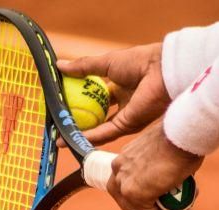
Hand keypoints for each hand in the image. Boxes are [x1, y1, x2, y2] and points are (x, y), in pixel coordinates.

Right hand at [57, 43, 171, 145]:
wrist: (160, 71)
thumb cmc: (138, 62)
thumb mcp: (105, 62)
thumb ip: (83, 67)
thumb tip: (59, 66)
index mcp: (119, 86)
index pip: (95, 95)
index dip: (78, 99)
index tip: (61, 102)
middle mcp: (123, 103)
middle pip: (96, 115)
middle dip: (78, 120)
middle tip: (58, 123)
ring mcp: (125, 116)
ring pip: (98, 128)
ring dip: (79, 133)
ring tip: (59, 137)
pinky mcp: (127, 125)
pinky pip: (104, 133)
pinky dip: (87, 136)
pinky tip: (71, 139)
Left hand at [107, 123, 203, 209]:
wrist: (180, 134)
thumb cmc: (179, 137)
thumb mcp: (163, 151)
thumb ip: (158, 165)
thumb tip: (170, 178)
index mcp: (122, 159)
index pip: (125, 186)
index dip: (144, 196)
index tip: (166, 196)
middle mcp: (118, 171)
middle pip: (128, 202)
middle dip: (150, 208)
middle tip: (173, 206)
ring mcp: (123, 184)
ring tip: (184, 207)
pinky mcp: (134, 195)